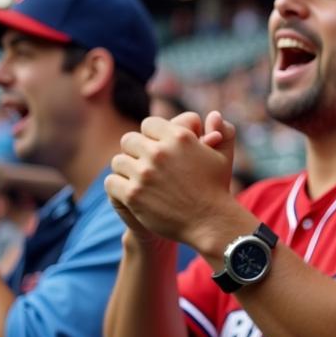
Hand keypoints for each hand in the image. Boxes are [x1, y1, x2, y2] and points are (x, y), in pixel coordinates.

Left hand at [105, 111, 237, 246]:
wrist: (210, 221)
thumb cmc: (216, 187)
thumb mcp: (224, 155)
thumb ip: (223, 131)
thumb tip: (214, 115)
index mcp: (179, 137)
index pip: (148, 124)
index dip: (151, 136)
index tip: (156, 148)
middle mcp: (159, 152)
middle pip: (129, 140)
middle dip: (136, 151)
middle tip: (144, 165)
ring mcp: (144, 173)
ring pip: (118, 161)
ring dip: (126, 170)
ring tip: (138, 180)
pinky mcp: (133, 194)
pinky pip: (111, 181)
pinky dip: (118, 187)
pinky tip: (130, 192)